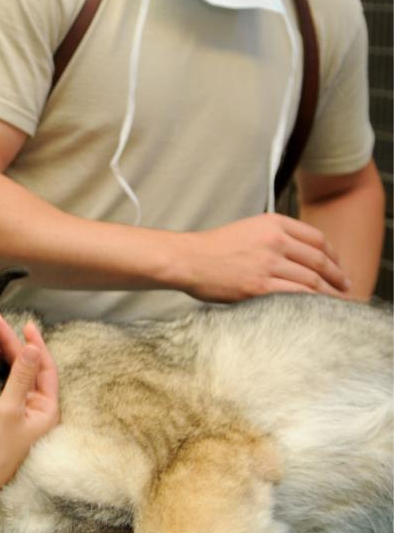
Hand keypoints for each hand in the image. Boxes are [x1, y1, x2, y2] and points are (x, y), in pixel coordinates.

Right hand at [0, 313, 59, 506]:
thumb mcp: (9, 409)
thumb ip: (20, 377)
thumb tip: (32, 348)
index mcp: (48, 410)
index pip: (46, 368)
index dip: (36, 345)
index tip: (24, 325)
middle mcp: (38, 410)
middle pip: (30, 368)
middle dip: (15, 344)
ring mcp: (23, 414)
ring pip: (20, 375)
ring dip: (9, 354)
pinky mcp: (8, 417)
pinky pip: (10, 385)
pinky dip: (3, 368)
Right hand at [173, 213, 350, 301]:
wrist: (187, 259)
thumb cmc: (213, 248)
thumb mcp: (248, 229)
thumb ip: (274, 236)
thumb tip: (299, 256)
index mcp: (273, 223)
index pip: (317, 238)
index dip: (334, 255)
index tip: (338, 266)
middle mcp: (275, 240)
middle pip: (319, 260)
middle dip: (338, 276)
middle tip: (346, 286)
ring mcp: (268, 264)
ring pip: (312, 279)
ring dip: (329, 292)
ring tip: (337, 301)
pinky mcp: (260, 286)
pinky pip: (297, 295)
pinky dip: (312, 303)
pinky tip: (318, 308)